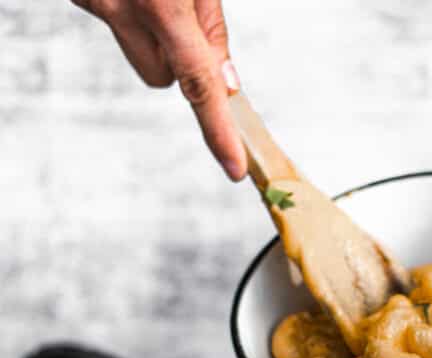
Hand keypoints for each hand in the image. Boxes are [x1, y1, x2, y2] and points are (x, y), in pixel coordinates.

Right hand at [70, 0, 246, 179]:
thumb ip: (211, 26)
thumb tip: (224, 82)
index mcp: (160, 1)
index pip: (198, 85)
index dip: (219, 131)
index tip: (235, 167)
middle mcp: (122, 8)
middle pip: (161, 77)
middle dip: (178, 57)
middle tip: (180, 7)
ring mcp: (94, 3)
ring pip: (141, 55)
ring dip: (153, 35)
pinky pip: (119, 24)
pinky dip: (131, 12)